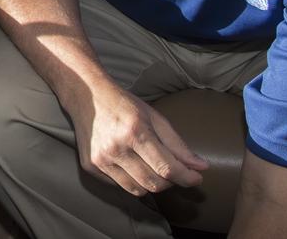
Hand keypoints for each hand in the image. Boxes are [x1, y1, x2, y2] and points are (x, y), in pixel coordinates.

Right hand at [69, 85, 207, 195]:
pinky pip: (120, 186)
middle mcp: (116, 147)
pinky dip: (132, 180)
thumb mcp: (154, 117)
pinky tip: (131, 164)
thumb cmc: (124, 104)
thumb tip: (201, 167)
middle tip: (174, 171)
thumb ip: (178, 145)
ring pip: (138, 190)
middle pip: (154, 183)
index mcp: (135, 131)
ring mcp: (101, 159)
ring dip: (152, 183)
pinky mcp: (91, 166)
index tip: (196, 179)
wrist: (86, 96)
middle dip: (171, 181)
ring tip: (153, 168)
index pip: (166, 168)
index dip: (186, 178)